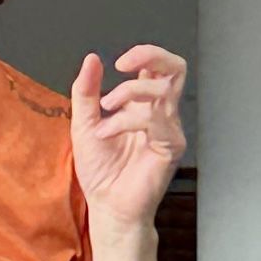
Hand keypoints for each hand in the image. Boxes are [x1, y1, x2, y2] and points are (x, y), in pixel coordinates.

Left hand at [70, 45, 185, 237]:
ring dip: (126, 94)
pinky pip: (155, 119)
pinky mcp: (171, 147)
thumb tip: (92, 59)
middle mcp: (161, 114)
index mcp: (144, 105)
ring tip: (104, 112)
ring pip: (162, 90)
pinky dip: (125, 120)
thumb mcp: (84, 123)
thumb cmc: (100, 171)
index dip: (144, 54)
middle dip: (150, 55)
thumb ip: (86, 91)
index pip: (159, 67)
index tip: (117, 63)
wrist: (106, 206)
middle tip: (122, 65)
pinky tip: (108, 133)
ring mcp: (169, 130)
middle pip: (176, 68)